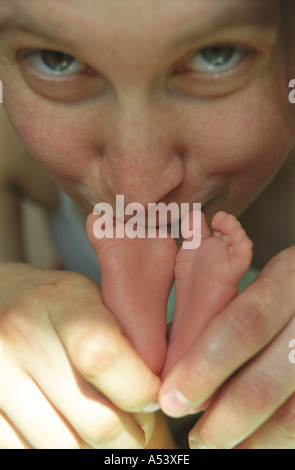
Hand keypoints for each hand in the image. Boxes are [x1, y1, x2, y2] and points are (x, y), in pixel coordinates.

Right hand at [0, 263, 159, 448]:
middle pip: (95, 420)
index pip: (103, 356)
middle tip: (136, 422)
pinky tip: (67, 425)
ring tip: (100, 420)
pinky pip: (29, 452)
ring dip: (96, 447)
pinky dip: (62, 448)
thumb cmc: (59, 307)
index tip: (152, 398)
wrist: (2, 300)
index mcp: (61, 300)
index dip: (140, 390)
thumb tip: (164, 397)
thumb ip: (129, 339)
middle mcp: (22, 334)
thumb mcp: (95, 301)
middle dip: (131, 435)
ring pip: (67, 447)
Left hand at [159, 247, 294, 448]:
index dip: (203, 367)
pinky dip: (271, 439)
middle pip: (264, 382)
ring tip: (213, 442)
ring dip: (247, 438)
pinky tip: (248, 443)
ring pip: (290, 415)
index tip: (170, 396)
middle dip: (221, 417)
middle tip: (195, 437)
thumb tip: (170, 363)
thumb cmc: (276, 291)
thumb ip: (217, 311)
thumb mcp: (254, 281)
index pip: (244, 326)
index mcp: (287, 279)